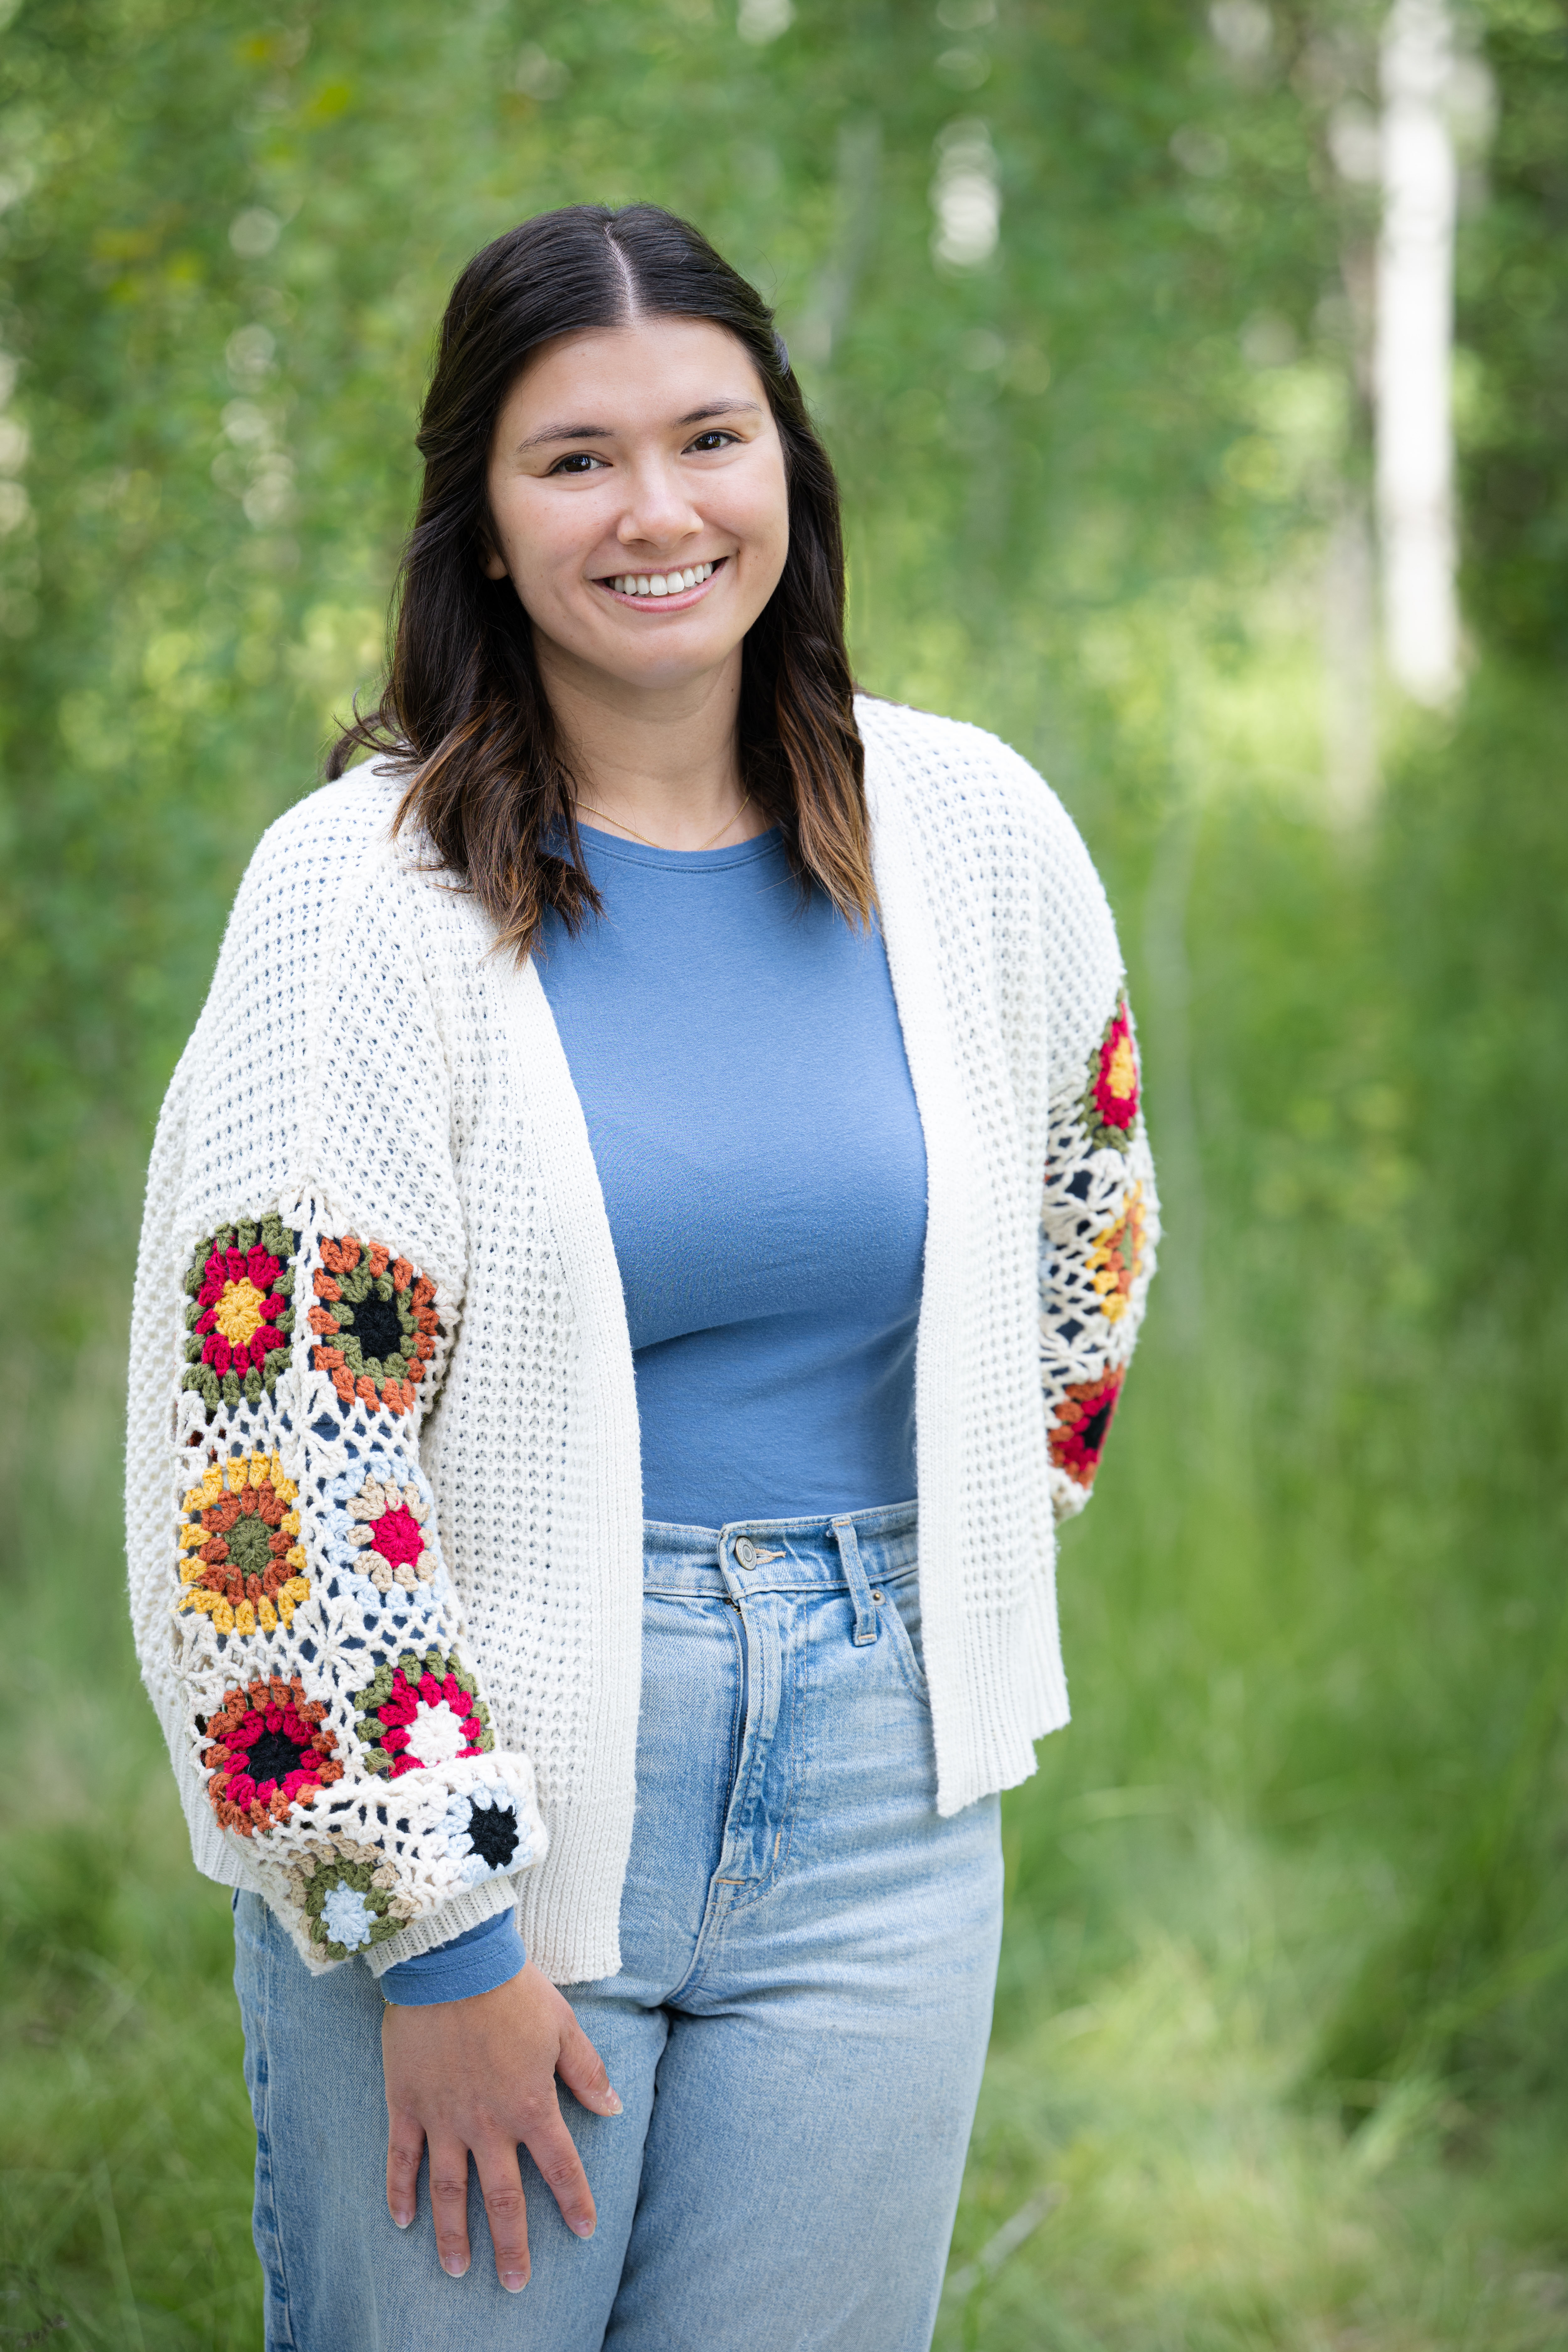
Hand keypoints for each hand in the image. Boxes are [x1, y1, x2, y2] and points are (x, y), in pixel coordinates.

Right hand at [383, 1959, 621, 2291]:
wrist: (453, 1961)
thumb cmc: (513, 1989)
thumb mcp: (563, 2025)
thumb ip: (587, 2071)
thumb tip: (613, 2108)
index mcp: (530, 2105)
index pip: (559, 2167)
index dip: (574, 2201)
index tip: (586, 2232)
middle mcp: (487, 2124)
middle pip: (501, 2198)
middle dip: (511, 2244)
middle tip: (515, 2284)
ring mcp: (443, 2119)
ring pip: (449, 2192)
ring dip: (453, 2235)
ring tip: (457, 2271)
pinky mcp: (406, 2105)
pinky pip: (402, 2159)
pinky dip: (400, 2192)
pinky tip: (401, 2222)